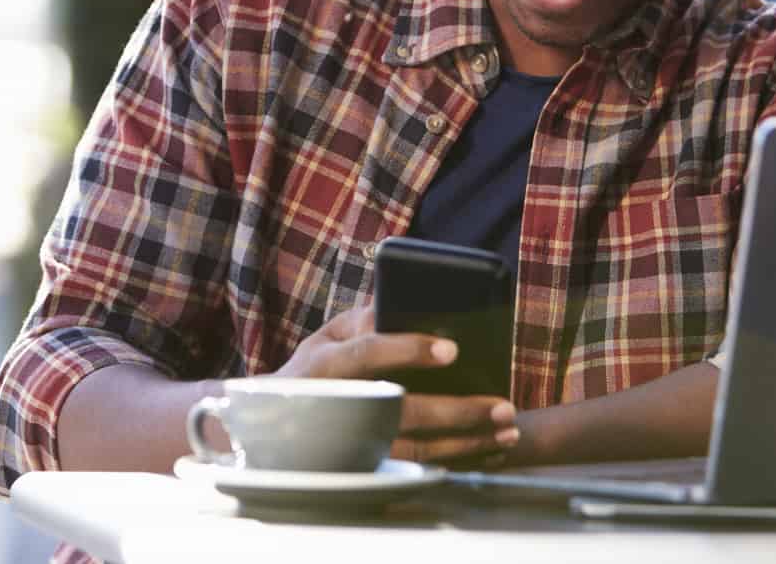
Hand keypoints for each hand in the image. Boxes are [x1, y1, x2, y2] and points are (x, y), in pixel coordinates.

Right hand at [273, 304, 519, 466]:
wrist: (269, 430)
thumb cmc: (309, 373)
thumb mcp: (325, 338)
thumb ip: (362, 320)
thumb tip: (399, 303)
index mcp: (325, 367)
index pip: (368, 354)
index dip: (409, 350)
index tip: (452, 349)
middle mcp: (338, 409)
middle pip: (402, 413)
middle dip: (457, 411)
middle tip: (503, 405)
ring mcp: (349, 448)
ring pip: (414, 451)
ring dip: (466, 444)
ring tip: (506, 430)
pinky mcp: (363, 473)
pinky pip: (415, 473)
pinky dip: (454, 463)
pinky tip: (485, 451)